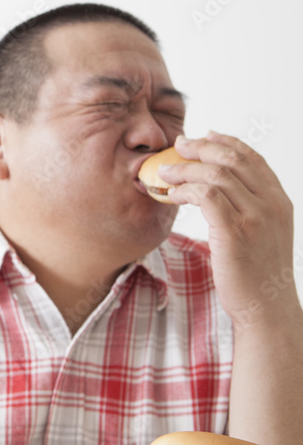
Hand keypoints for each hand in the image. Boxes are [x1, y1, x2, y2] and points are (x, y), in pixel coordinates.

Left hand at [160, 132, 297, 327]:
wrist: (266, 309)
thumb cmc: (256, 275)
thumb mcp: (262, 234)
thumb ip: (248, 208)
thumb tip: (220, 188)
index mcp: (279, 201)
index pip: (252, 158)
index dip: (226, 141)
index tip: (204, 135)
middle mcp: (271, 204)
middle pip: (234, 158)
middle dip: (202, 146)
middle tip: (178, 144)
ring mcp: (256, 217)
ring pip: (217, 174)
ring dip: (186, 168)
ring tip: (165, 171)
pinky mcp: (236, 232)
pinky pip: (206, 196)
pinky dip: (185, 190)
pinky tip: (171, 194)